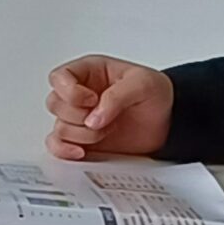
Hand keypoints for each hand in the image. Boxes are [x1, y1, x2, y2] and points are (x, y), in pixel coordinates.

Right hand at [45, 55, 172, 160]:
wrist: (168, 124)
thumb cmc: (155, 96)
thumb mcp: (143, 84)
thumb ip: (117, 96)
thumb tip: (93, 119)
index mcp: (89, 72)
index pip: (59, 77)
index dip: (70, 91)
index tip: (92, 99)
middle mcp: (79, 95)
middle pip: (55, 104)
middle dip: (79, 116)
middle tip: (104, 118)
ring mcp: (78, 119)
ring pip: (59, 128)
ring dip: (83, 134)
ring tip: (107, 131)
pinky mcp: (81, 141)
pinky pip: (56, 146)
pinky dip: (64, 150)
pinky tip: (81, 152)